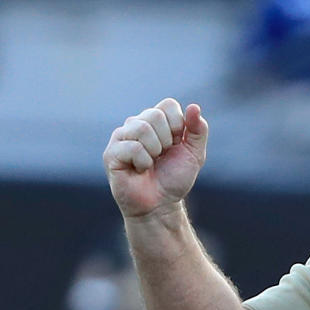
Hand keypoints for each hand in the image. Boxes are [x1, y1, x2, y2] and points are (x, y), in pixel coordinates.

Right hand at [103, 98, 208, 217]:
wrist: (161, 205)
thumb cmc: (174, 178)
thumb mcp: (194, 153)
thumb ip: (198, 130)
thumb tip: (194, 107)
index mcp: (155, 121)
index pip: (168, 105)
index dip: (178, 125)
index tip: (176, 144)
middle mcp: (136, 124)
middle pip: (155, 114)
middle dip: (167, 140)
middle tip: (162, 156)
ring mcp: (121, 138)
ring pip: (142, 128)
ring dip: (155, 151)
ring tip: (151, 163)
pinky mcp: (111, 154)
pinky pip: (132, 147)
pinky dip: (144, 162)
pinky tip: (140, 170)